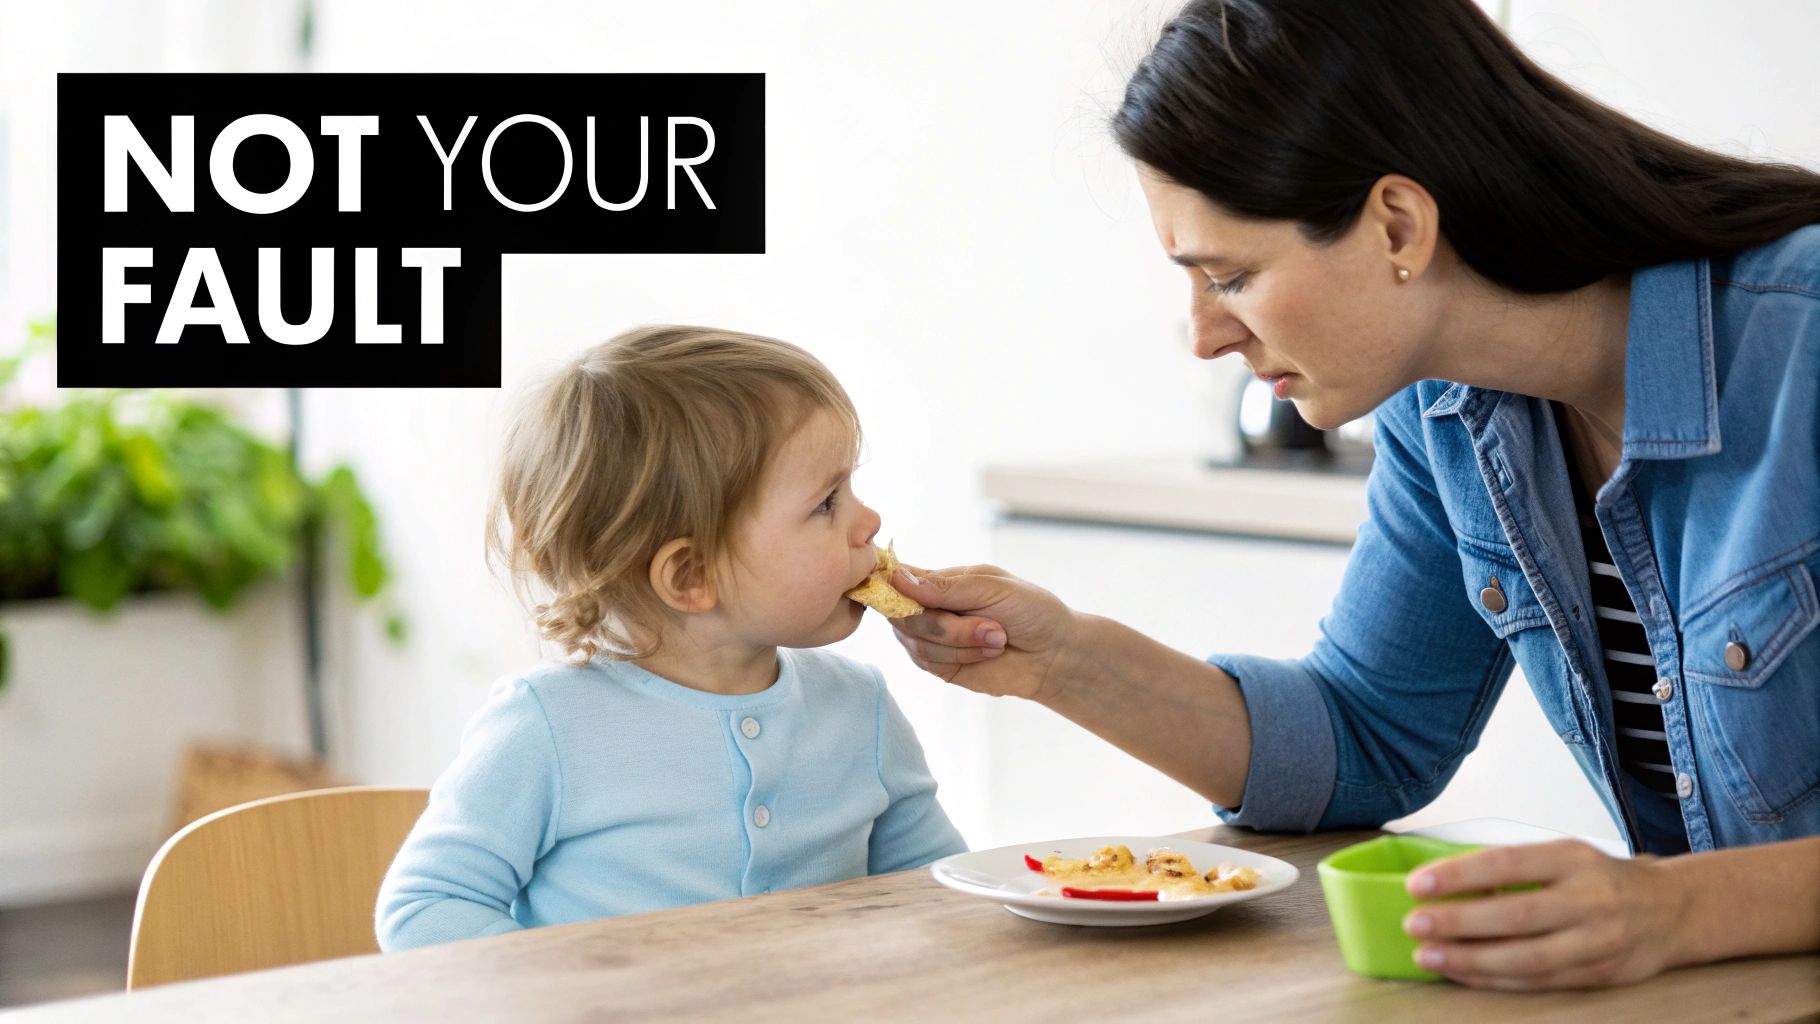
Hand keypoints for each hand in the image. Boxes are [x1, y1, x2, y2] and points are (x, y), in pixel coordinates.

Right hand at [887, 563, 1077, 701]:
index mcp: (938, 580)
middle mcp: (928, 608)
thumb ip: (946, 587)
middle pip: (902, 614)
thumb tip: (897, 579)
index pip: (895, 576)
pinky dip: (961, 656)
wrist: (1054, 654)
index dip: (886, 583)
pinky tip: (988, 653)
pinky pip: (929, 662)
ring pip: (916, 640)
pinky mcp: (939, 666)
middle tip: (991, 626)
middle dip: (945, 624)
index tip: (897, 591)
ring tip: (997, 639)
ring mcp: (931, 639)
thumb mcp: (993, 587)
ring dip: (960, 642)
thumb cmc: (1031, 611)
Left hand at [1402, 840, 1690, 989]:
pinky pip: (1540, 981)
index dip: (1459, 875)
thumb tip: (1447, 881)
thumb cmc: (1600, 877)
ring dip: (1470, 960)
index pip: (1507, 863)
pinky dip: (1496, 980)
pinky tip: (1463, 973)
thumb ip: (1517, 868)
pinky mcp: (1600, 974)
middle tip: (1414, 924)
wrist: (1674, 909)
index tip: (1418, 884)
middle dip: (1458, 922)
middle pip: (1515, 915)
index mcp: (1573, 858)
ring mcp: (1598, 941)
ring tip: (1428, 955)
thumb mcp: (1565, 855)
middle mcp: (1589, 899)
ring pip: (1526, 958)